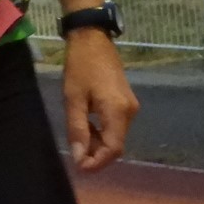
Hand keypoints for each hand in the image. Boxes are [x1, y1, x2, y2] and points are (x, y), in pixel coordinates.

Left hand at [62, 29, 138, 171]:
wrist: (92, 37)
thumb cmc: (80, 66)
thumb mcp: (73, 98)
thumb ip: (77, 129)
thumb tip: (80, 158)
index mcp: (118, 111)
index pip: (114, 149)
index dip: (97, 163)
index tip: (79, 167)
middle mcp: (130, 111)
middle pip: (116, 145)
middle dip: (96, 154)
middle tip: (75, 152)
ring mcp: (130, 106)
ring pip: (116, 136)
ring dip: (98, 143)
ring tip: (78, 138)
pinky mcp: (126, 101)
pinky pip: (116, 125)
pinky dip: (103, 132)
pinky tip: (87, 126)